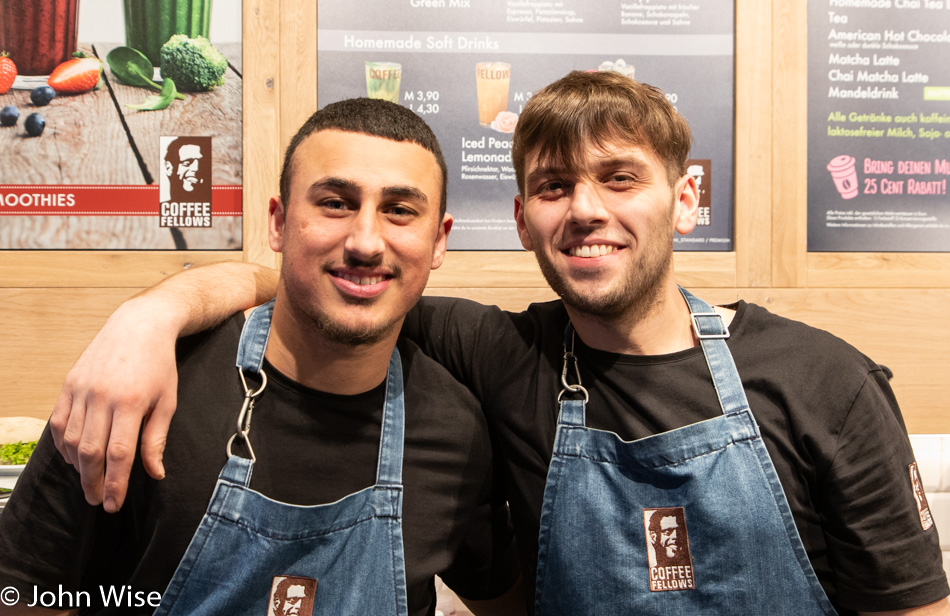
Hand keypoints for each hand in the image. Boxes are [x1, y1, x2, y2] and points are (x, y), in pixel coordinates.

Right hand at [49, 296, 180, 511]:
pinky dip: (63, 445)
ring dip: (77, 468)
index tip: (114, 504)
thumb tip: (155, 474)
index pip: (119, 454)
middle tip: (98, 501)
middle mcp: (102, 397)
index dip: (115, 484)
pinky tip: (73, 458)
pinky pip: (59, 422)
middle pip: (90, 452)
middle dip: (93, 483)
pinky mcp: (69, 384)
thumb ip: (156, 439)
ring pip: (70, 440)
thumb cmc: (158, 365)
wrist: (139, 326)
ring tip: (88, 482)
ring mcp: (82, 390)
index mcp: (131, 403)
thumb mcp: (167, 401)